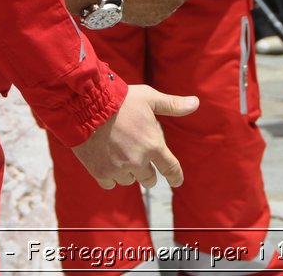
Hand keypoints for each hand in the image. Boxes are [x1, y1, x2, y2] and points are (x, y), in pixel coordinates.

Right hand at [71, 85, 197, 188]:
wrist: (86, 105)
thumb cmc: (120, 100)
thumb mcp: (149, 98)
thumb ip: (172, 105)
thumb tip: (195, 103)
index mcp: (153, 146)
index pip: (170, 168)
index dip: (176, 176)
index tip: (177, 181)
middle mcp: (137, 162)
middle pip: (149, 179)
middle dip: (148, 171)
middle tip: (139, 158)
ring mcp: (117, 169)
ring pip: (129, 179)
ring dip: (127, 171)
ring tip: (119, 152)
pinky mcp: (99, 172)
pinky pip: (110, 183)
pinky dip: (110, 175)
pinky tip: (107, 161)